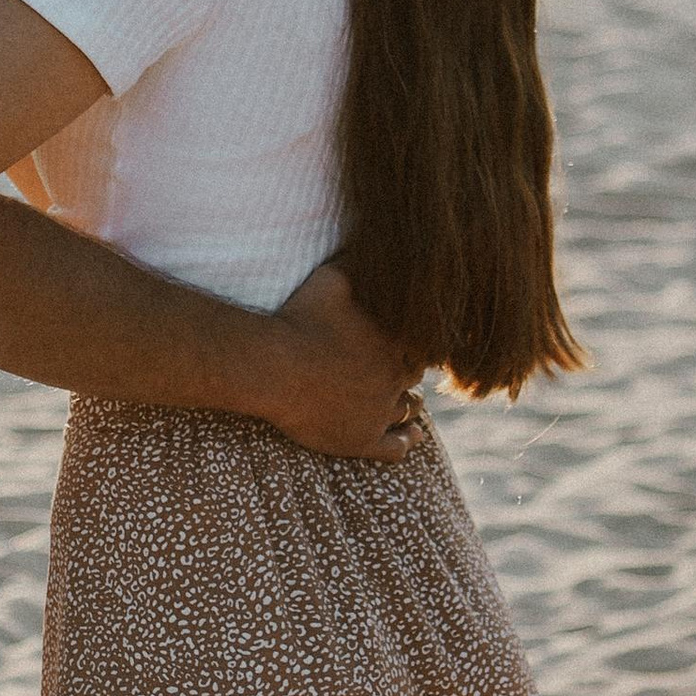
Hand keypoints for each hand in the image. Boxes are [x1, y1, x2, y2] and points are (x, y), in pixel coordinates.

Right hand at [263, 260, 421, 463]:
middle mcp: (394, 377)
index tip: (406, 340)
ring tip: (410, 400)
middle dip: (410, 370)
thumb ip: (358, 264)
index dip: (416, 342)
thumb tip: (377, 248)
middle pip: (415, 375)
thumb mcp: (331, 279)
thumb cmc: (298, 320)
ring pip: (410, 408)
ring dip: (411, 403)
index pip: (423, 343)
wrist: (273, 368)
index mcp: (393, 341)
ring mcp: (380, 411)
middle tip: (401, 366)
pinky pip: (396, 447)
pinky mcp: (362, 439)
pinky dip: (408, 440)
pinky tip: (412, 436)